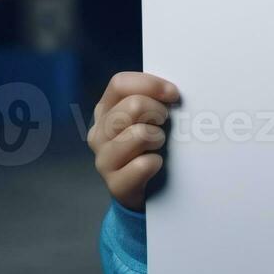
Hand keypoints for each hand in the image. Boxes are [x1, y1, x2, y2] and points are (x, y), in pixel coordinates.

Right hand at [89, 72, 179, 211]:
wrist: (144, 191)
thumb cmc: (150, 145)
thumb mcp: (148, 117)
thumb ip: (153, 100)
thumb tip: (173, 91)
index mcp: (106, 110)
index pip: (120, 83)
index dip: (150, 84)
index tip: (173, 94)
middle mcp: (99, 133)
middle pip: (133, 105)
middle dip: (158, 112)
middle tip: (165, 123)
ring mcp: (103, 159)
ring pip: (139, 133)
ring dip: (158, 137)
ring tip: (159, 145)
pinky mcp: (115, 184)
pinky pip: (143, 165)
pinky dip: (157, 163)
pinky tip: (156, 164)